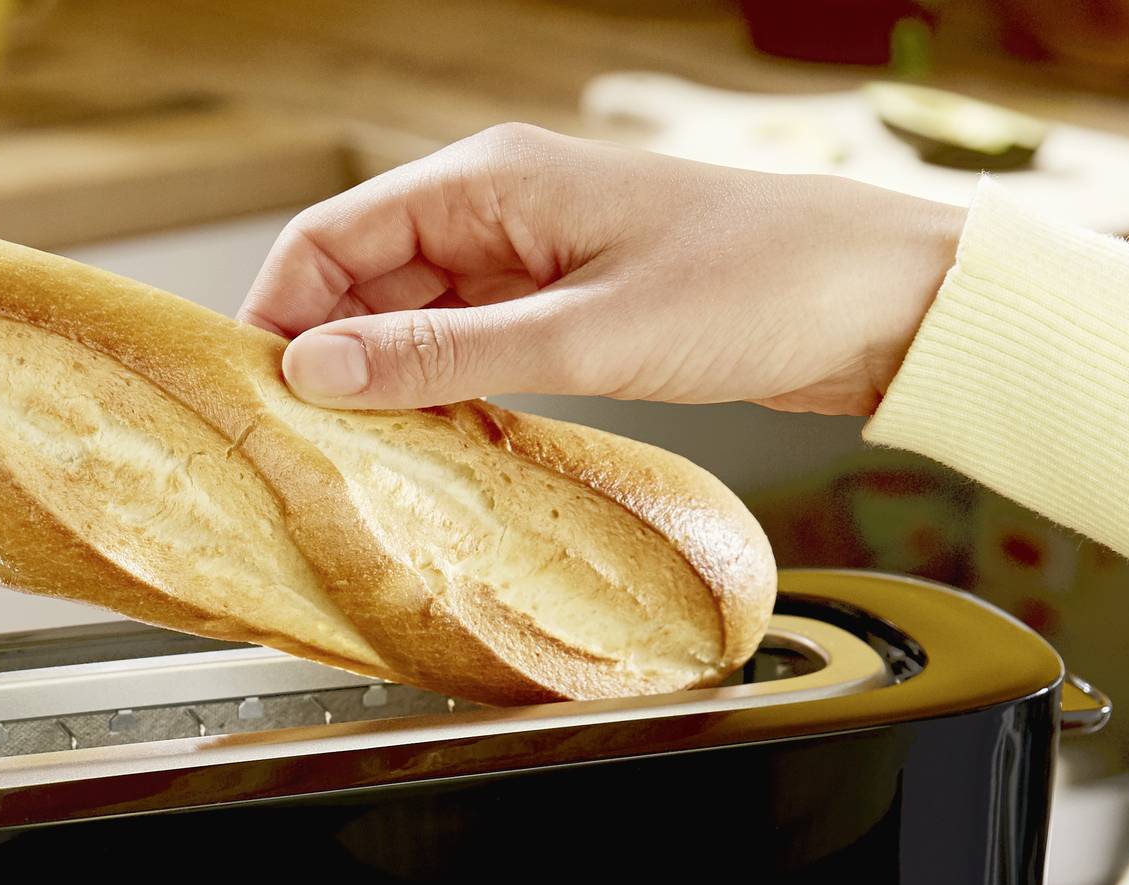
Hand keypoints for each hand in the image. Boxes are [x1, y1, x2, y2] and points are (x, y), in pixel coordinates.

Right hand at [240, 124, 964, 417]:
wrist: (879, 301)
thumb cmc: (760, 287)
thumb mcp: (587, 336)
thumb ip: (445, 357)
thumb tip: (319, 370)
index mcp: (490, 183)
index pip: (330, 238)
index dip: (275, 313)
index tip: (249, 396)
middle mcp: (499, 208)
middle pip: (360, 280)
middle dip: (322, 356)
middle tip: (294, 448)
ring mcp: (533, 257)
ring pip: (411, 319)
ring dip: (382, 382)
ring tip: (357, 458)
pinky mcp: (568, 303)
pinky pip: (468, 344)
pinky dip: (439, 391)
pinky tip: (432, 446)